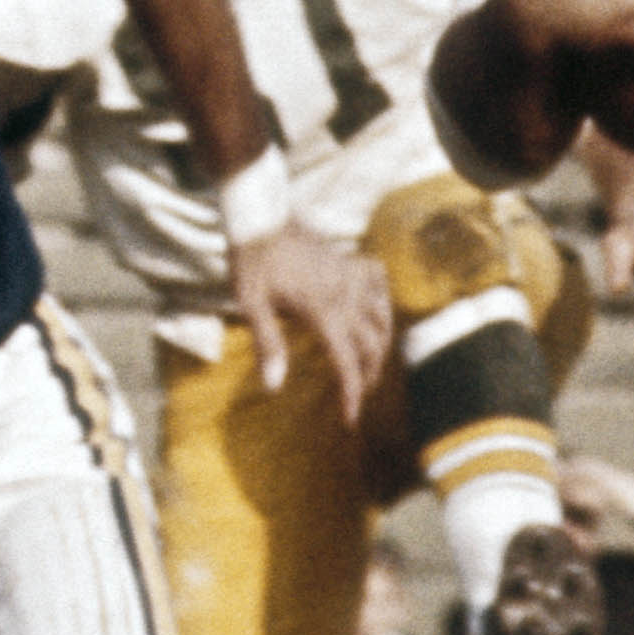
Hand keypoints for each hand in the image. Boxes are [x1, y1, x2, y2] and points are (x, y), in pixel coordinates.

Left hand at [231, 223, 390, 420]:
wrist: (261, 216)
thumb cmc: (251, 261)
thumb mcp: (252, 305)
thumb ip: (268, 345)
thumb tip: (274, 386)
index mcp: (323, 312)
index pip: (347, 362)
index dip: (351, 394)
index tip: (351, 418)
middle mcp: (345, 295)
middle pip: (371, 345)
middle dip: (368, 374)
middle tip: (357, 392)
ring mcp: (351, 276)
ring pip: (382, 316)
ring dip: (380, 343)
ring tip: (371, 361)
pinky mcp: (349, 260)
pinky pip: (377, 280)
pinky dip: (381, 297)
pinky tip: (374, 307)